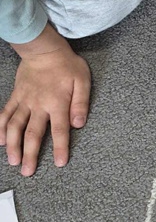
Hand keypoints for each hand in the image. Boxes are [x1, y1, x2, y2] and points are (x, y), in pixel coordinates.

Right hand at [0, 24, 90, 175]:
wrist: (44, 49)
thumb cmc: (67, 65)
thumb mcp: (82, 81)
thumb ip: (81, 103)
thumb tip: (79, 124)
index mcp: (58, 103)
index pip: (60, 130)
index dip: (60, 147)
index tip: (59, 163)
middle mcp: (39, 105)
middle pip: (33, 134)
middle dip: (31, 154)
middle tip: (27, 172)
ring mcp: (24, 101)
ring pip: (15, 127)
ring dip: (13, 145)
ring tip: (13, 161)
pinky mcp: (16, 97)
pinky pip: (5, 114)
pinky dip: (0, 128)